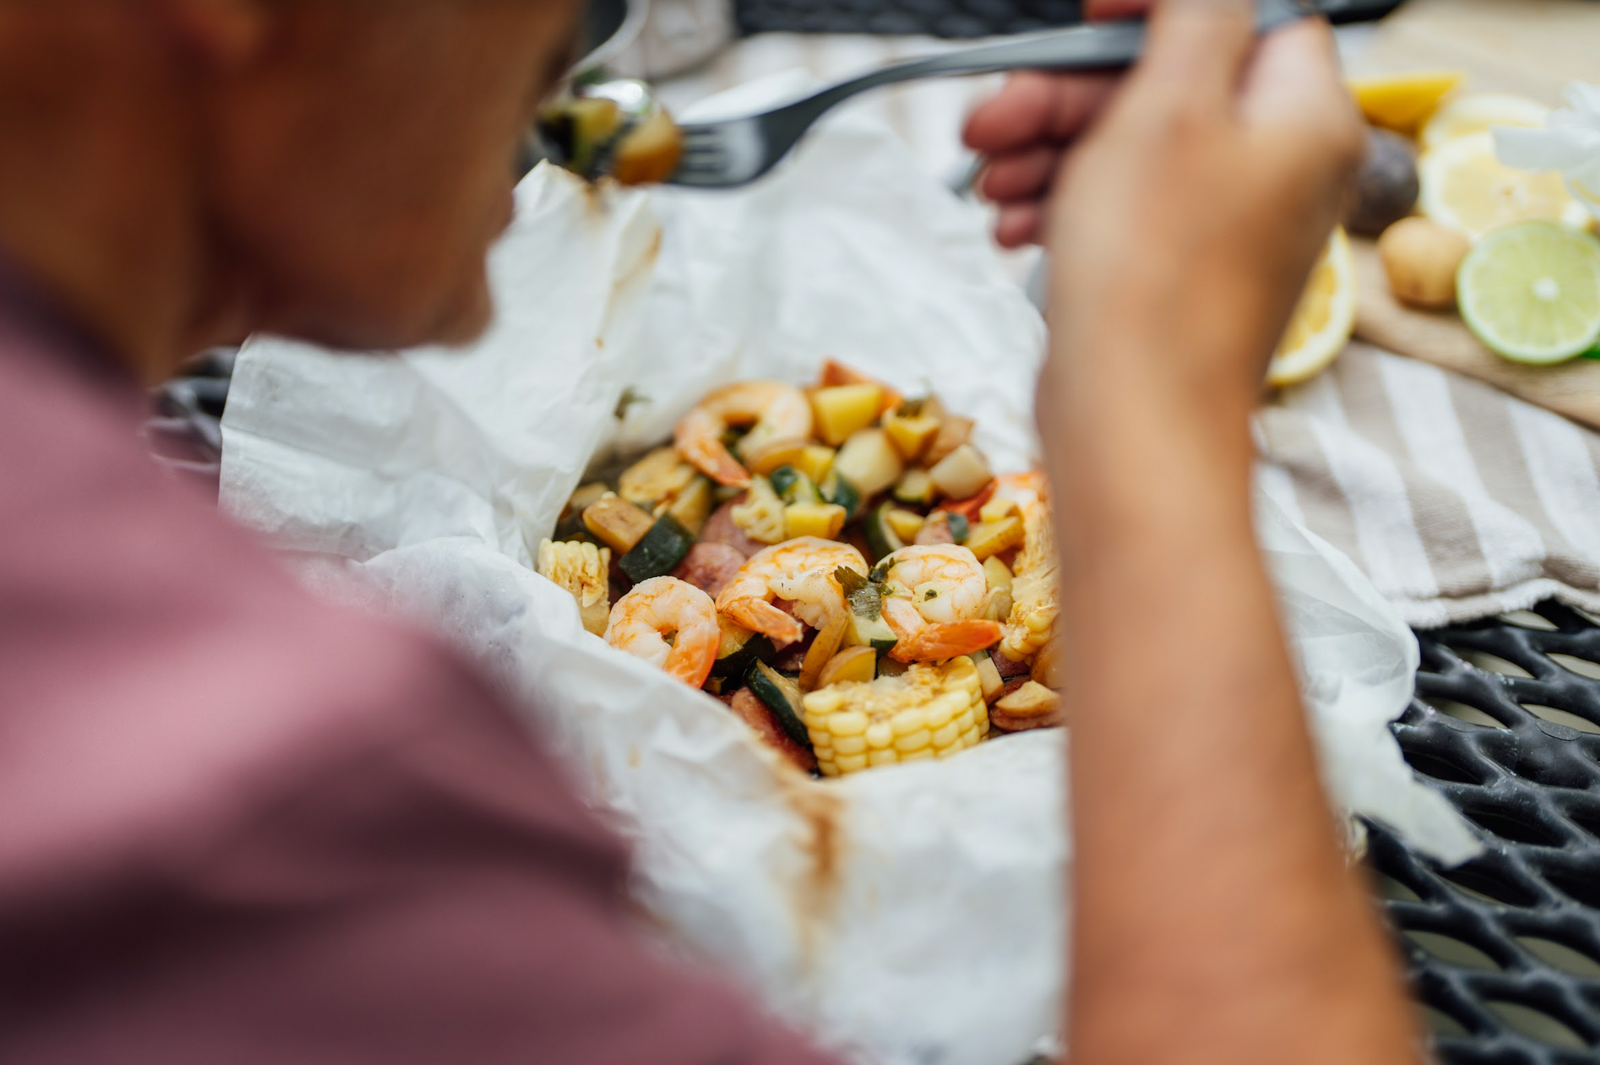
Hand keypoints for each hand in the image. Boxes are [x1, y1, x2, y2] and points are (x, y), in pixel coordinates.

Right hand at [1035, 0, 1362, 422]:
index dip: (1157, 11)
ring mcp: (1227, 231)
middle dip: (1067, 97)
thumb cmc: (1156, 281)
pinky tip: (1012, 224)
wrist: (1133, 425)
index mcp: (1303, 119)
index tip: (1091, 15)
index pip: (1247, 16)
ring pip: (1132, 152)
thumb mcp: (1170, 106)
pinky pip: (1121, 213)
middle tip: (996, 114)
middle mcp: (1277, 173)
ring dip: (1049, 153)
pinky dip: (1064, 206)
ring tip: (990, 180)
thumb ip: (1198, 17)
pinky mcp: (1178, 279)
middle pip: (1169, 87)